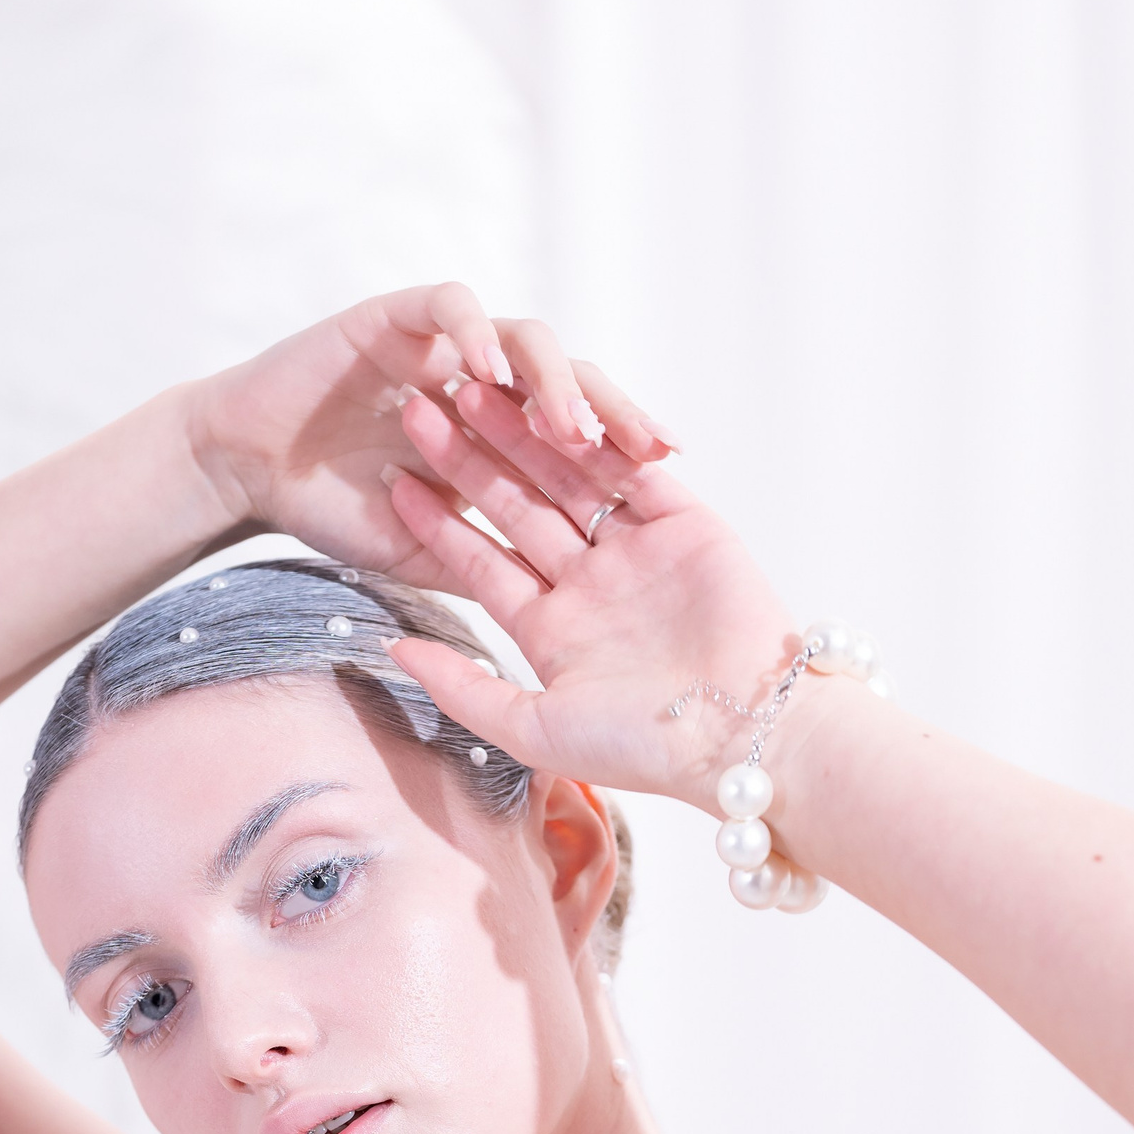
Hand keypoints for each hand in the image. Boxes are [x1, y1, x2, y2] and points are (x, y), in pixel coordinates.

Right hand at [186, 283, 679, 592]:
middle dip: (614, 414)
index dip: (623, 454)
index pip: (580, 435)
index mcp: (501, 434)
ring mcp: (446, 345)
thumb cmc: (337, 512)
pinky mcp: (398, 315)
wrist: (250, 470)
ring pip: (525, 341)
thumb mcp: (426, 556)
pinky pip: (452, 307)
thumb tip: (555, 621)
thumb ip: (487, 570)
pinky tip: (489, 373)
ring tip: (569, 426)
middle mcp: (485, 382)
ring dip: (552, 381)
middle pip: (572, 383)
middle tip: (650, 449)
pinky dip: (473, 334)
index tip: (670, 484)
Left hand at [377, 378, 801, 803]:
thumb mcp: (532, 728)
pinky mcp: (687, 525)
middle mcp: (591, 585)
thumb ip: (462, 688)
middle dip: (469, 459)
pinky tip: (552, 396)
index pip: (482, 564)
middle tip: (419, 406)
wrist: (742, 732)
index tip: (393, 479)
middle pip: (518, 508)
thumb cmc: (640, 747)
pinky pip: (634, 470)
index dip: (438, 522)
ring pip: (568, 478)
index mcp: (552, 630)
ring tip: (473, 386)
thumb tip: (391, 651)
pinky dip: (598, 434)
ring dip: (522, 433)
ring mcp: (638, 552)